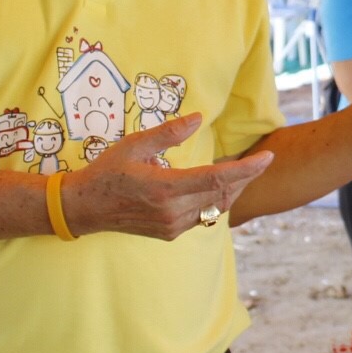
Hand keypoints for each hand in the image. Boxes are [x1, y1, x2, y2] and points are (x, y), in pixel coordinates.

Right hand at [65, 114, 274, 239]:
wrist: (83, 209)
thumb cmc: (106, 172)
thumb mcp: (134, 145)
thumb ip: (168, 133)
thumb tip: (197, 119)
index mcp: (165, 188)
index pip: (218, 178)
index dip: (247, 169)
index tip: (268, 158)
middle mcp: (173, 211)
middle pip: (224, 195)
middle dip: (246, 178)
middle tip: (260, 161)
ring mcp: (172, 226)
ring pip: (216, 209)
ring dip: (233, 191)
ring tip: (243, 173)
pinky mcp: (170, 233)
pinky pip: (203, 217)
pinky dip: (216, 202)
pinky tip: (218, 188)